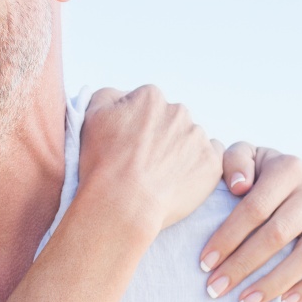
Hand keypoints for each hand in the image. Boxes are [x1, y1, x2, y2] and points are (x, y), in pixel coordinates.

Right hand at [80, 87, 222, 234]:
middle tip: (141, 162)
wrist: (123, 204)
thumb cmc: (102, 163)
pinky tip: (179, 179)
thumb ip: (107, 96)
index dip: (133, 125)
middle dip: (158, 136)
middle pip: (169, 120)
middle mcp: (178, 111)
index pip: (144, 104)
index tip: (125, 144)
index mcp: (150, 97)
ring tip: (157, 175)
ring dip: (178, 151)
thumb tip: (121, 96)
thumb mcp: (90, 117)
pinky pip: (210, 158)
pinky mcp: (212, 163)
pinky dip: (197, 166)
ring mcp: (198, 137)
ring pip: (189, 139)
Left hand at [200, 144, 301, 301]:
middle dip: (243, 265)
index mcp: (289, 168)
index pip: (255, 207)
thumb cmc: (252, 171)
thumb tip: (239, 186)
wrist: (286, 178)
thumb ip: (236, 161)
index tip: (204, 262)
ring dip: (274, 283)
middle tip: (215, 288)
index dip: (228, 237)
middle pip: (278, 234)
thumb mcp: (241, 156)